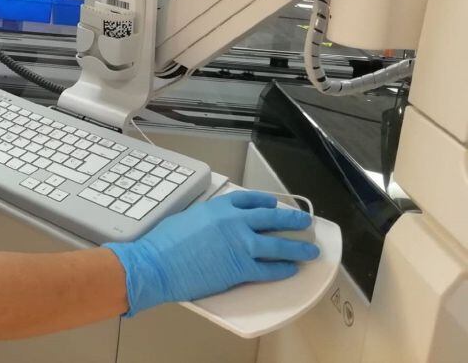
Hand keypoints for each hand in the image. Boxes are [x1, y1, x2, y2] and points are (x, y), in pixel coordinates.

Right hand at [105, 190, 319, 313]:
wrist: (159, 263)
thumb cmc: (164, 242)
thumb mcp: (187, 218)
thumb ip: (207, 219)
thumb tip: (214, 226)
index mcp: (219, 207)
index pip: (249, 200)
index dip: (265, 202)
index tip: (274, 204)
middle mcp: (235, 222)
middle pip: (271, 218)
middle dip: (291, 219)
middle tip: (304, 222)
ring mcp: (241, 245)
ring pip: (278, 245)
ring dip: (297, 247)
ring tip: (310, 250)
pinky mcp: (242, 268)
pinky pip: (269, 269)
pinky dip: (282, 269)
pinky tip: (291, 270)